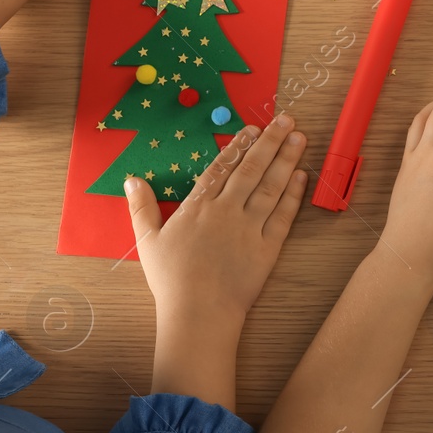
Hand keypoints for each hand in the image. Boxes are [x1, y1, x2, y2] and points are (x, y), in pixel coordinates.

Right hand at [126, 113, 308, 328]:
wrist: (199, 313)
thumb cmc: (171, 279)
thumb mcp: (147, 241)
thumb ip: (140, 207)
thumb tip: (131, 179)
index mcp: (198, 207)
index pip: (222, 168)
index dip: (238, 145)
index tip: (252, 127)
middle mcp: (227, 211)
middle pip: (252, 169)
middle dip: (270, 141)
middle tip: (286, 119)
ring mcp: (250, 228)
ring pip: (271, 186)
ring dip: (286, 159)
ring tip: (299, 138)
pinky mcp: (268, 247)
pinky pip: (284, 215)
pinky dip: (293, 194)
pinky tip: (301, 175)